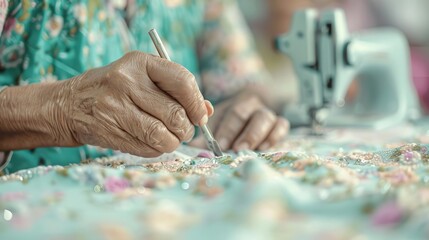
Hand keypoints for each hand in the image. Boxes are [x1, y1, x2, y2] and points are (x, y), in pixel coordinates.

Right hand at [58, 51, 211, 156]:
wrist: (71, 104)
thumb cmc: (117, 89)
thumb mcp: (144, 78)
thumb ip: (177, 91)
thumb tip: (207, 111)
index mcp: (140, 62)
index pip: (183, 81)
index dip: (197, 103)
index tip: (200, 116)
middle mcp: (126, 82)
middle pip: (175, 114)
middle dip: (186, 128)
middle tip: (183, 130)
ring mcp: (115, 107)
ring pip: (162, 135)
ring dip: (173, 141)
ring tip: (170, 137)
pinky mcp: (109, 131)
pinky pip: (148, 149)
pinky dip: (158, 149)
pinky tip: (152, 142)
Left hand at [190, 93, 288, 151]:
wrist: (254, 114)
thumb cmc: (230, 126)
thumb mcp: (217, 128)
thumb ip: (205, 139)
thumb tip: (193, 150)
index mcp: (233, 105)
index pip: (231, 113)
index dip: (226, 129)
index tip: (220, 145)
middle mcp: (251, 106)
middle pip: (247, 114)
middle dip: (241, 132)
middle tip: (236, 149)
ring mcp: (267, 113)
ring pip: (266, 117)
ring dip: (256, 134)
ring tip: (249, 150)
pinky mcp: (280, 123)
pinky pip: (281, 125)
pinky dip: (274, 136)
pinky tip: (264, 148)